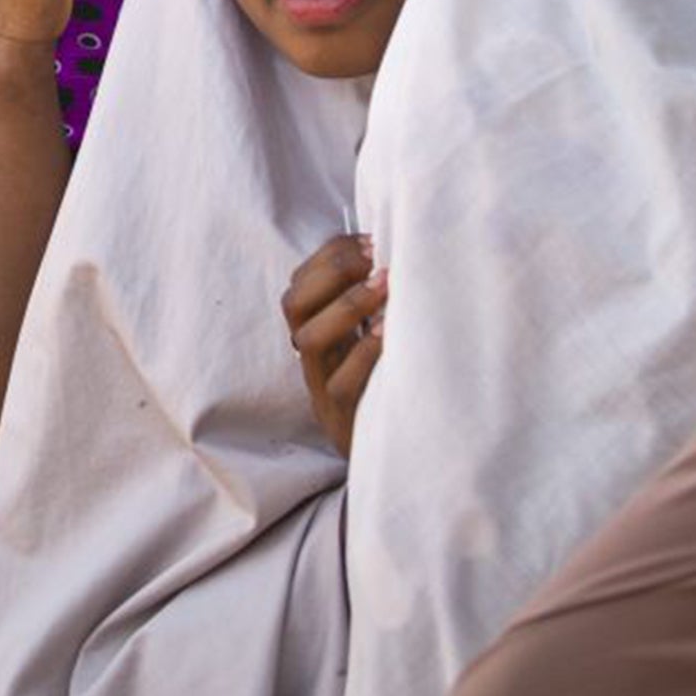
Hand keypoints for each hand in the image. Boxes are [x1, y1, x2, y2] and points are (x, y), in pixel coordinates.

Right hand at [284, 235, 386, 456]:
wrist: (398, 455)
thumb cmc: (393, 385)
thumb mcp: (379, 338)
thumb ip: (379, 302)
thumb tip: (401, 248)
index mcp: (315, 329)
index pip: (303, 280)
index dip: (332, 253)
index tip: (374, 240)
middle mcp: (311, 355)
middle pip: (293, 303)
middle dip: (332, 271)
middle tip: (377, 257)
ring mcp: (321, 387)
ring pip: (309, 339)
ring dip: (346, 305)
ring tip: (387, 285)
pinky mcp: (341, 418)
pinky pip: (343, 382)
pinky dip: (365, 351)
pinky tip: (391, 331)